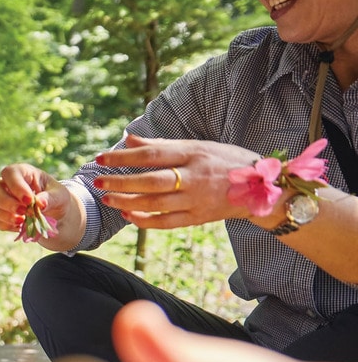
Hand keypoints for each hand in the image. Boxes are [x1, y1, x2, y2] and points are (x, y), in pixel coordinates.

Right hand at [0, 164, 66, 233]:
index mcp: (22, 172)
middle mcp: (5, 183)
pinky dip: (2, 225)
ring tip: (21, 222)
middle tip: (23, 213)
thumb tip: (40, 203)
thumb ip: (51, 198)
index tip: (28, 201)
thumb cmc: (56, 199)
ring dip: (1, 215)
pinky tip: (18, 227)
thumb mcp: (60, 196)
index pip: (10, 173)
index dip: (16, 186)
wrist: (55, 215)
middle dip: (4, 202)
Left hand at [91, 133, 260, 228]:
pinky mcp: (199, 218)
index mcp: (194, 153)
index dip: (123, 157)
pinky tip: (127, 215)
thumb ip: (162, 146)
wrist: (263, 187)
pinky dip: (144, 220)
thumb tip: (129, 139)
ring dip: (127, 202)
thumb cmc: (223, 161)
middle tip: (98, 182)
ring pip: (155, 204)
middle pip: (150, 181)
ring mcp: (197, 200)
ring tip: (107, 199)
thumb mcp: (198, 146)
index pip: (151, 155)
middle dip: (120, 182)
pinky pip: (166, 222)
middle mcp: (195, 177)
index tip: (101, 158)